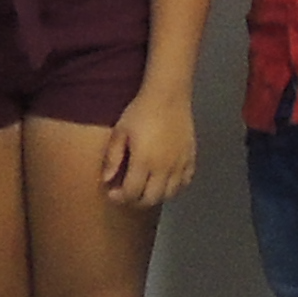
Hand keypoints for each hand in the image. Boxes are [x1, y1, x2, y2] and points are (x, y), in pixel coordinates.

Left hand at [101, 86, 196, 208]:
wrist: (168, 95)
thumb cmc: (141, 111)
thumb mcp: (120, 132)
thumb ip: (112, 158)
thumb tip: (106, 179)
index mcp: (144, 162)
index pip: (131, 193)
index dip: (119, 197)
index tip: (112, 192)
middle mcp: (164, 168)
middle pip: (150, 199)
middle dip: (135, 200)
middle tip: (126, 193)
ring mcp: (180, 164)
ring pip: (169, 194)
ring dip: (155, 196)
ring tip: (144, 188)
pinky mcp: (191, 158)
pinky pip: (185, 182)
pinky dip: (174, 187)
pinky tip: (164, 181)